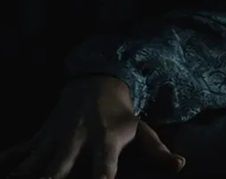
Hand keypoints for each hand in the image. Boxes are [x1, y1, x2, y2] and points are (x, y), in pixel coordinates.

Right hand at [0, 76, 184, 178]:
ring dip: (26, 174)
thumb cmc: (121, 114)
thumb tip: (181, 165)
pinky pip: (18, 152)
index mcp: (105, 141)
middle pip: (59, 167)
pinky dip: (8, 161)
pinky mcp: (39, 137)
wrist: (95, 83)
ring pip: (33, 162)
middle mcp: (77, 141)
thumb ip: (157, 151)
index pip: (104, 166)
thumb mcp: (141, 129)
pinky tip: (1, 169)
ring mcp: (54, 139)